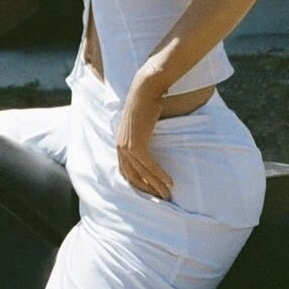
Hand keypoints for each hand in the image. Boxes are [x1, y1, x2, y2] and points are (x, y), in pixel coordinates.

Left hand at [115, 74, 173, 199]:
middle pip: (132, 177)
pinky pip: (148, 165)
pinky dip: (159, 175)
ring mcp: (126, 146)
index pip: (126, 172)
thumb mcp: (142, 125)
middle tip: (161, 199)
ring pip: (141, 173)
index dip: (139, 184)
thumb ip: (143, 137)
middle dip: (147, 190)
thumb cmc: (147, 104)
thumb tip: (152, 146)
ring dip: (156, 186)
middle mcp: (120, 147)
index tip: (152, 193)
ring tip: (167, 194)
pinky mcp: (136, 143)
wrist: (146, 89)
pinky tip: (169, 182)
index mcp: (120, 144)